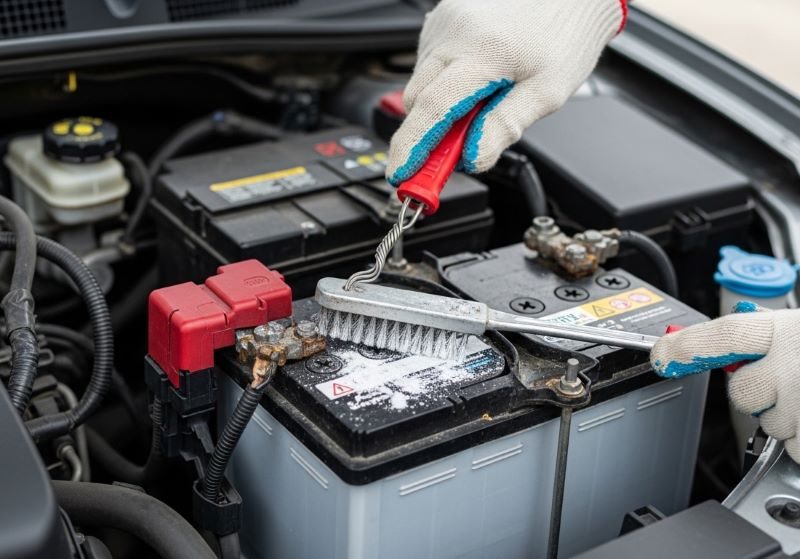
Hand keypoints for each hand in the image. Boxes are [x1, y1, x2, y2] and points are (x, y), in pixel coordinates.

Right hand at [386, 0, 627, 185]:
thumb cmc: (565, 36)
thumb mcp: (547, 94)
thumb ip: (504, 128)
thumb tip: (473, 158)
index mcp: (483, 52)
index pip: (433, 109)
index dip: (412, 148)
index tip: (402, 174)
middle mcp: (455, 32)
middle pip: (417, 99)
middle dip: (428, 132)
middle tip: (454, 152)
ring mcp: (445, 21)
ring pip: (421, 81)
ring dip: (439, 104)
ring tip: (482, 99)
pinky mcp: (442, 17)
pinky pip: (430, 61)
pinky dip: (444, 80)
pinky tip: (475, 78)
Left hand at [651, 303, 799, 460]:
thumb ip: (765, 332)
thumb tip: (714, 337)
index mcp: (786, 331)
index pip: (722, 336)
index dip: (686, 347)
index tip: (661, 355)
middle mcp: (793, 364)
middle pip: (740, 391)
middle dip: (754, 391)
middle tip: (785, 381)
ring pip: (768, 422)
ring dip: (786, 415)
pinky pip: (793, 448)